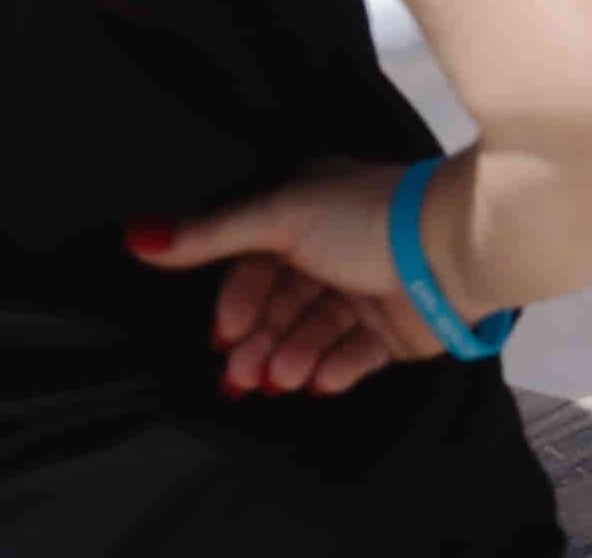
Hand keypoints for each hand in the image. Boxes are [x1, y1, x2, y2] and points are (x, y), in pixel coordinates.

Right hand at [125, 163, 451, 397]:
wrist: (455, 249)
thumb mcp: (282, 216)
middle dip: (260, 342)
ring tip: (283, 379)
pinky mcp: (394, 329)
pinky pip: (353, 355)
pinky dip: (334, 368)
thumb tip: (136, 237)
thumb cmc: (368, 219)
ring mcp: (367, 289)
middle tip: (242, 377)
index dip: (238, 301)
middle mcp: (337, 248)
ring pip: (312, 333)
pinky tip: (320, 381)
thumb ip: (211, 234)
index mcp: (311, 210)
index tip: (223, 334)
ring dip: (292, 358)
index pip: (256, 263)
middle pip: (282, 306)